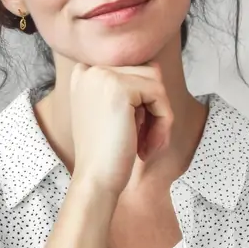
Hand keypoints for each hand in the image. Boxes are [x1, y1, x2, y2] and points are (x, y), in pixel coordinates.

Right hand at [69, 61, 173, 197]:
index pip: (133, 70)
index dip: (143, 100)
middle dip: (154, 106)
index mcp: (84, 73)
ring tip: (149, 142)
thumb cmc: (106, 152)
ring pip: (156, 83)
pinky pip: (159, 95)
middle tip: (145, 139)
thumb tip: (156, 67)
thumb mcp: (111, 111)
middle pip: (147, 73)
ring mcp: (103, 76)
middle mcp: (90, 69)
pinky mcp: (119, 88)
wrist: (94, 180)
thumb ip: (127, 87)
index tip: (135, 129)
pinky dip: (164, 122)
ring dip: (160, 115)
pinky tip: (149, 146)